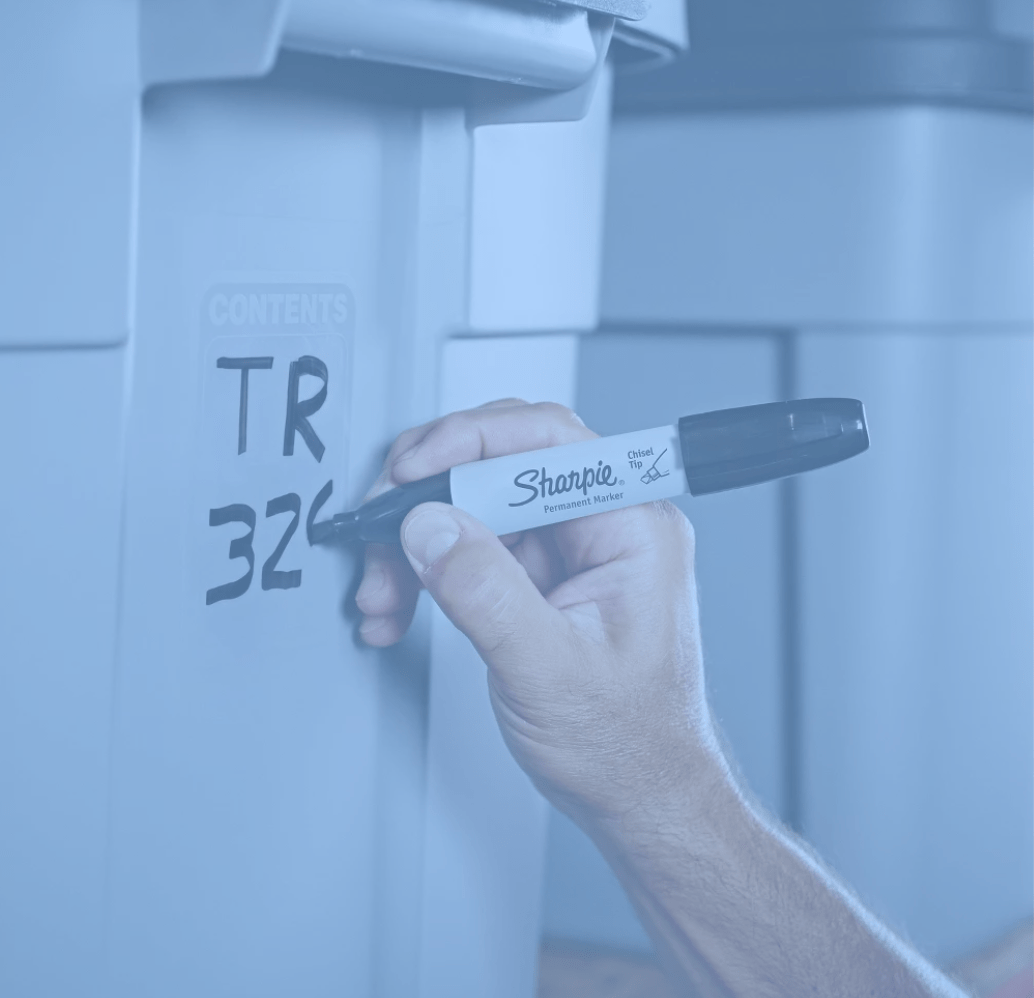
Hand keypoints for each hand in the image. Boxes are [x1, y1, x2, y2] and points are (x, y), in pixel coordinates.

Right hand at [355, 399, 719, 825]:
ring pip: (478, 506)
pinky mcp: (542, 577)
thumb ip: (485, 592)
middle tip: (383, 522)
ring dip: (421, 540)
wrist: (637, 796)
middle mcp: (605, 526)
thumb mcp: (547, 669)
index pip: (550, 441)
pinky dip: (431, 570)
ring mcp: (571, 550)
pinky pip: (474, 547)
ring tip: (385, 588)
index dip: (472, 440)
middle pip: (503, 464)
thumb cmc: (627, 743)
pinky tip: (402, 603)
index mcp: (632, 527)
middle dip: (433, 494)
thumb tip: (430, 526)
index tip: (415, 468)